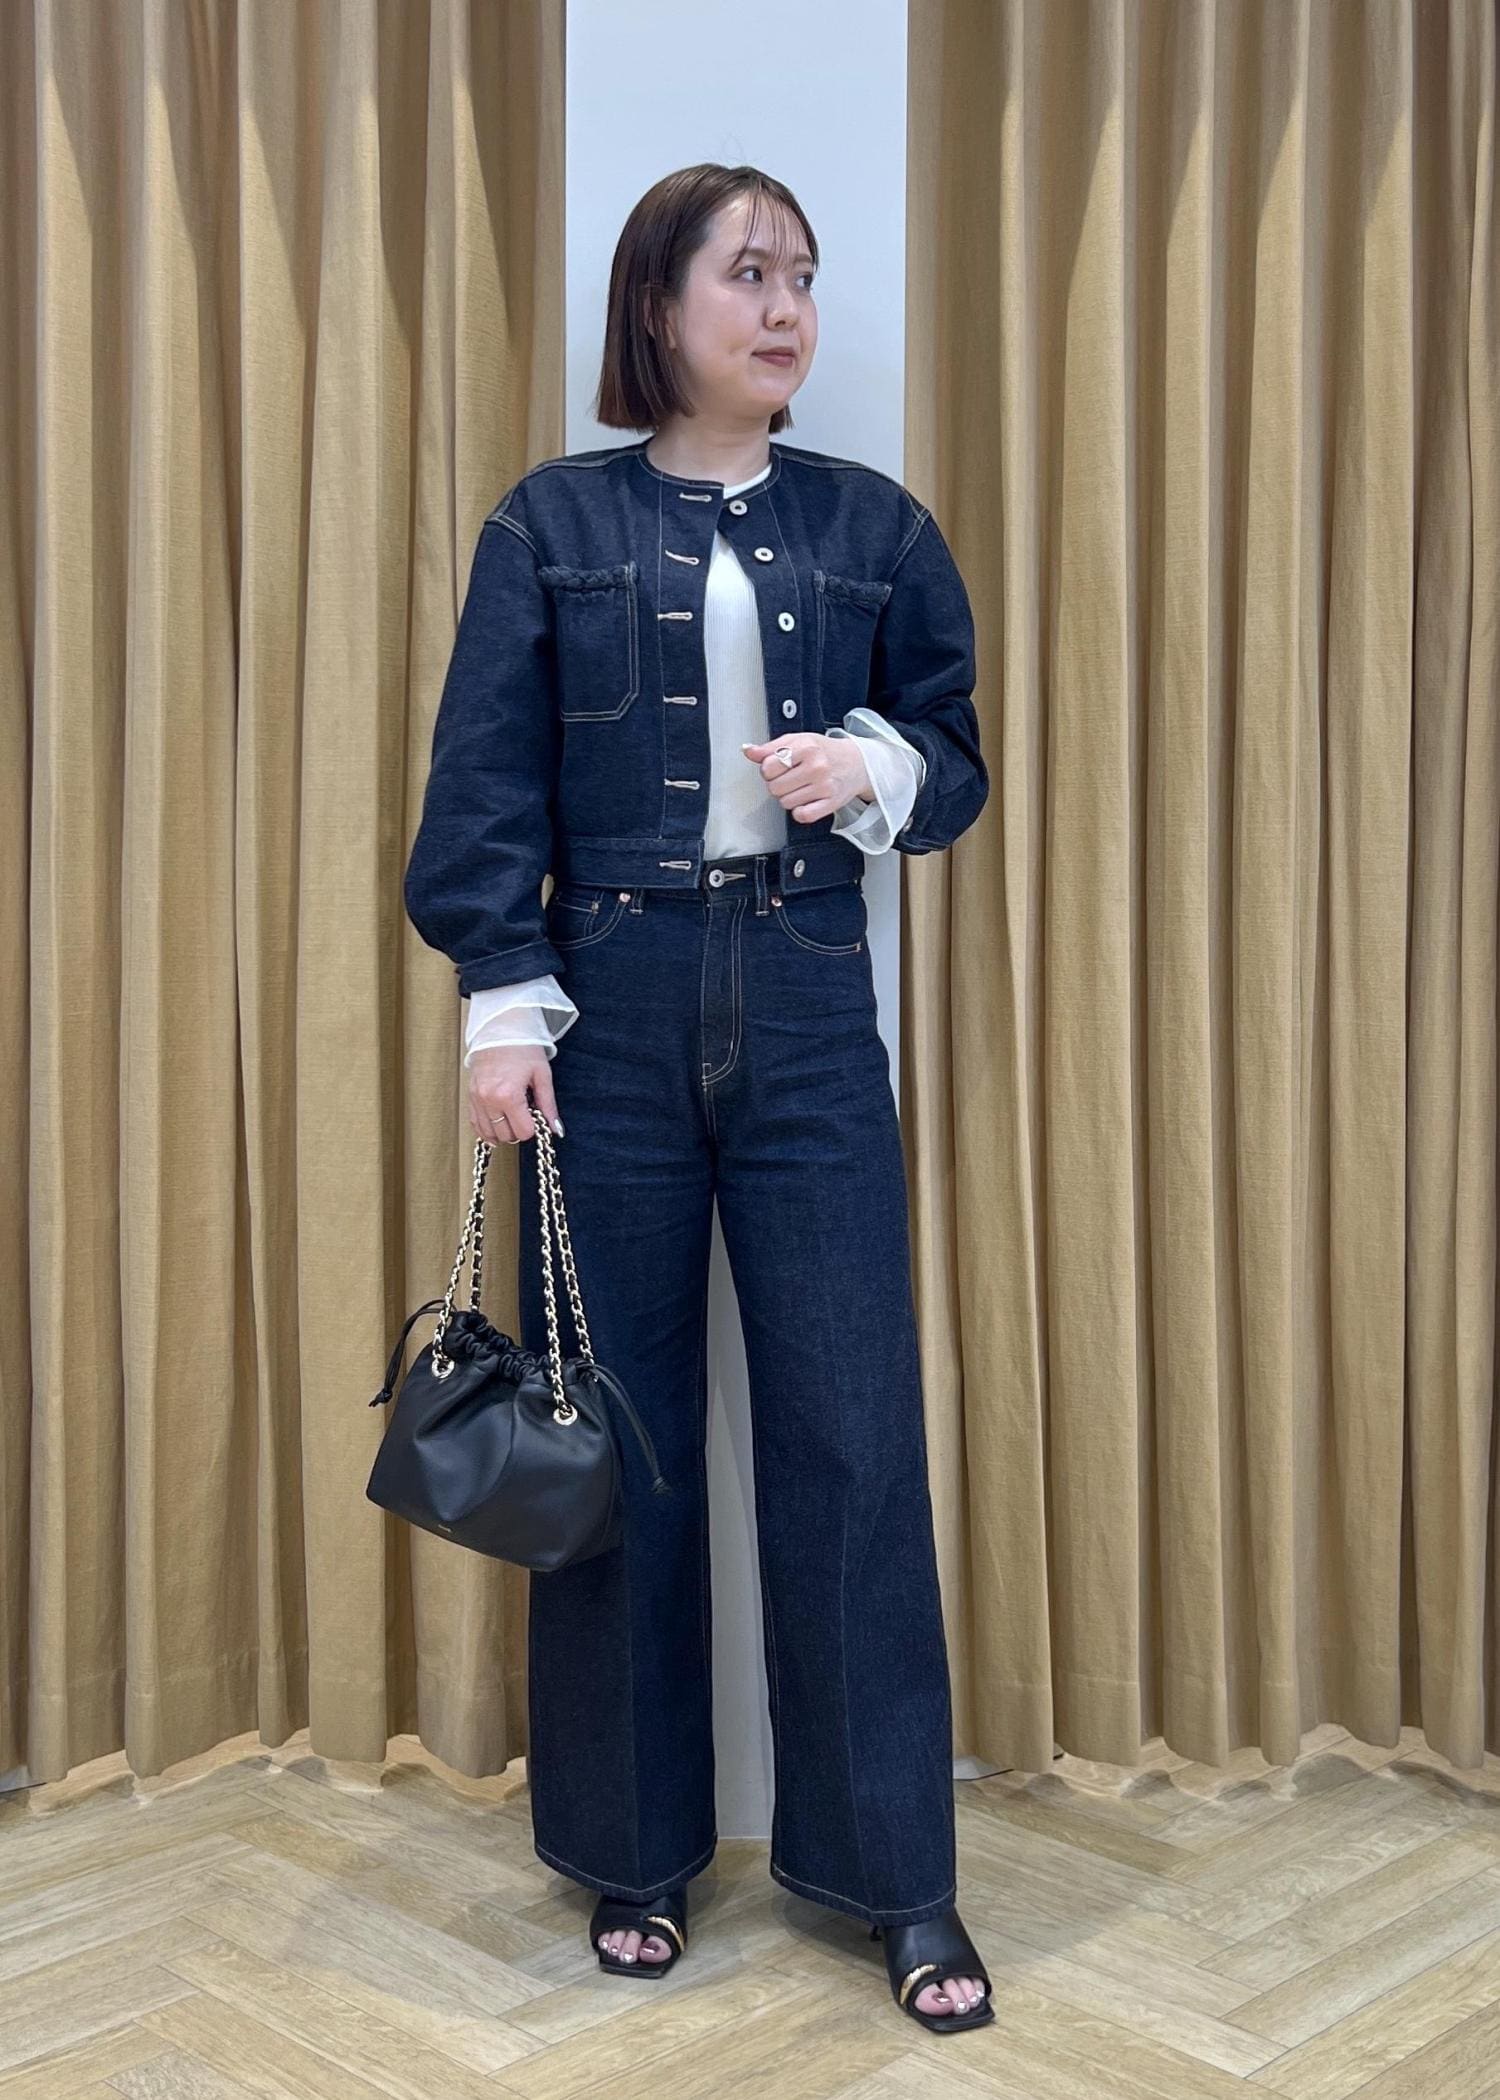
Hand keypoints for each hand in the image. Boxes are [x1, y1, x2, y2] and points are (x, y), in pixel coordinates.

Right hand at [468, 1044, 560, 1145]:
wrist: (499, 1029)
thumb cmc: (522, 1047)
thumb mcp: (541, 1075)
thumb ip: (548, 1105)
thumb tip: (555, 1129)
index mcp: (508, 1095)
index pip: (523, 1132)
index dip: (534, 1127)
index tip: (536, 1115)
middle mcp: (488, 1100)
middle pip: (506, 1136)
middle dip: (519, 1129)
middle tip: (526, 1112)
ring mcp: (476, 1099)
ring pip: (489, 1134)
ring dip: (504, 1130)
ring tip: (513, 1113)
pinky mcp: (470, 1096)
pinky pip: (476, 1124)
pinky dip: (488, 1128)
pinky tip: (498, 1121)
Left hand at [741, 735, 873, 823]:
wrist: (856, 762)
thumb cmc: (824, 751)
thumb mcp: (797, 741)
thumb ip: (770, 747)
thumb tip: (749, 751)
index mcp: (806, 747)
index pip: (768, 766)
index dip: (768, 769)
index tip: (777, 767)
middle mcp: (817, 766)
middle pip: (774, 787)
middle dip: (778, 784)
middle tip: (790, 778)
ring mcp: (825, 786)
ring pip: (785, 802)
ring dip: (788, 797)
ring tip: (800, 787)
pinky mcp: (831, 803)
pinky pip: (803, 816)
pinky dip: (799, 812)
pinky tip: (804, 802)